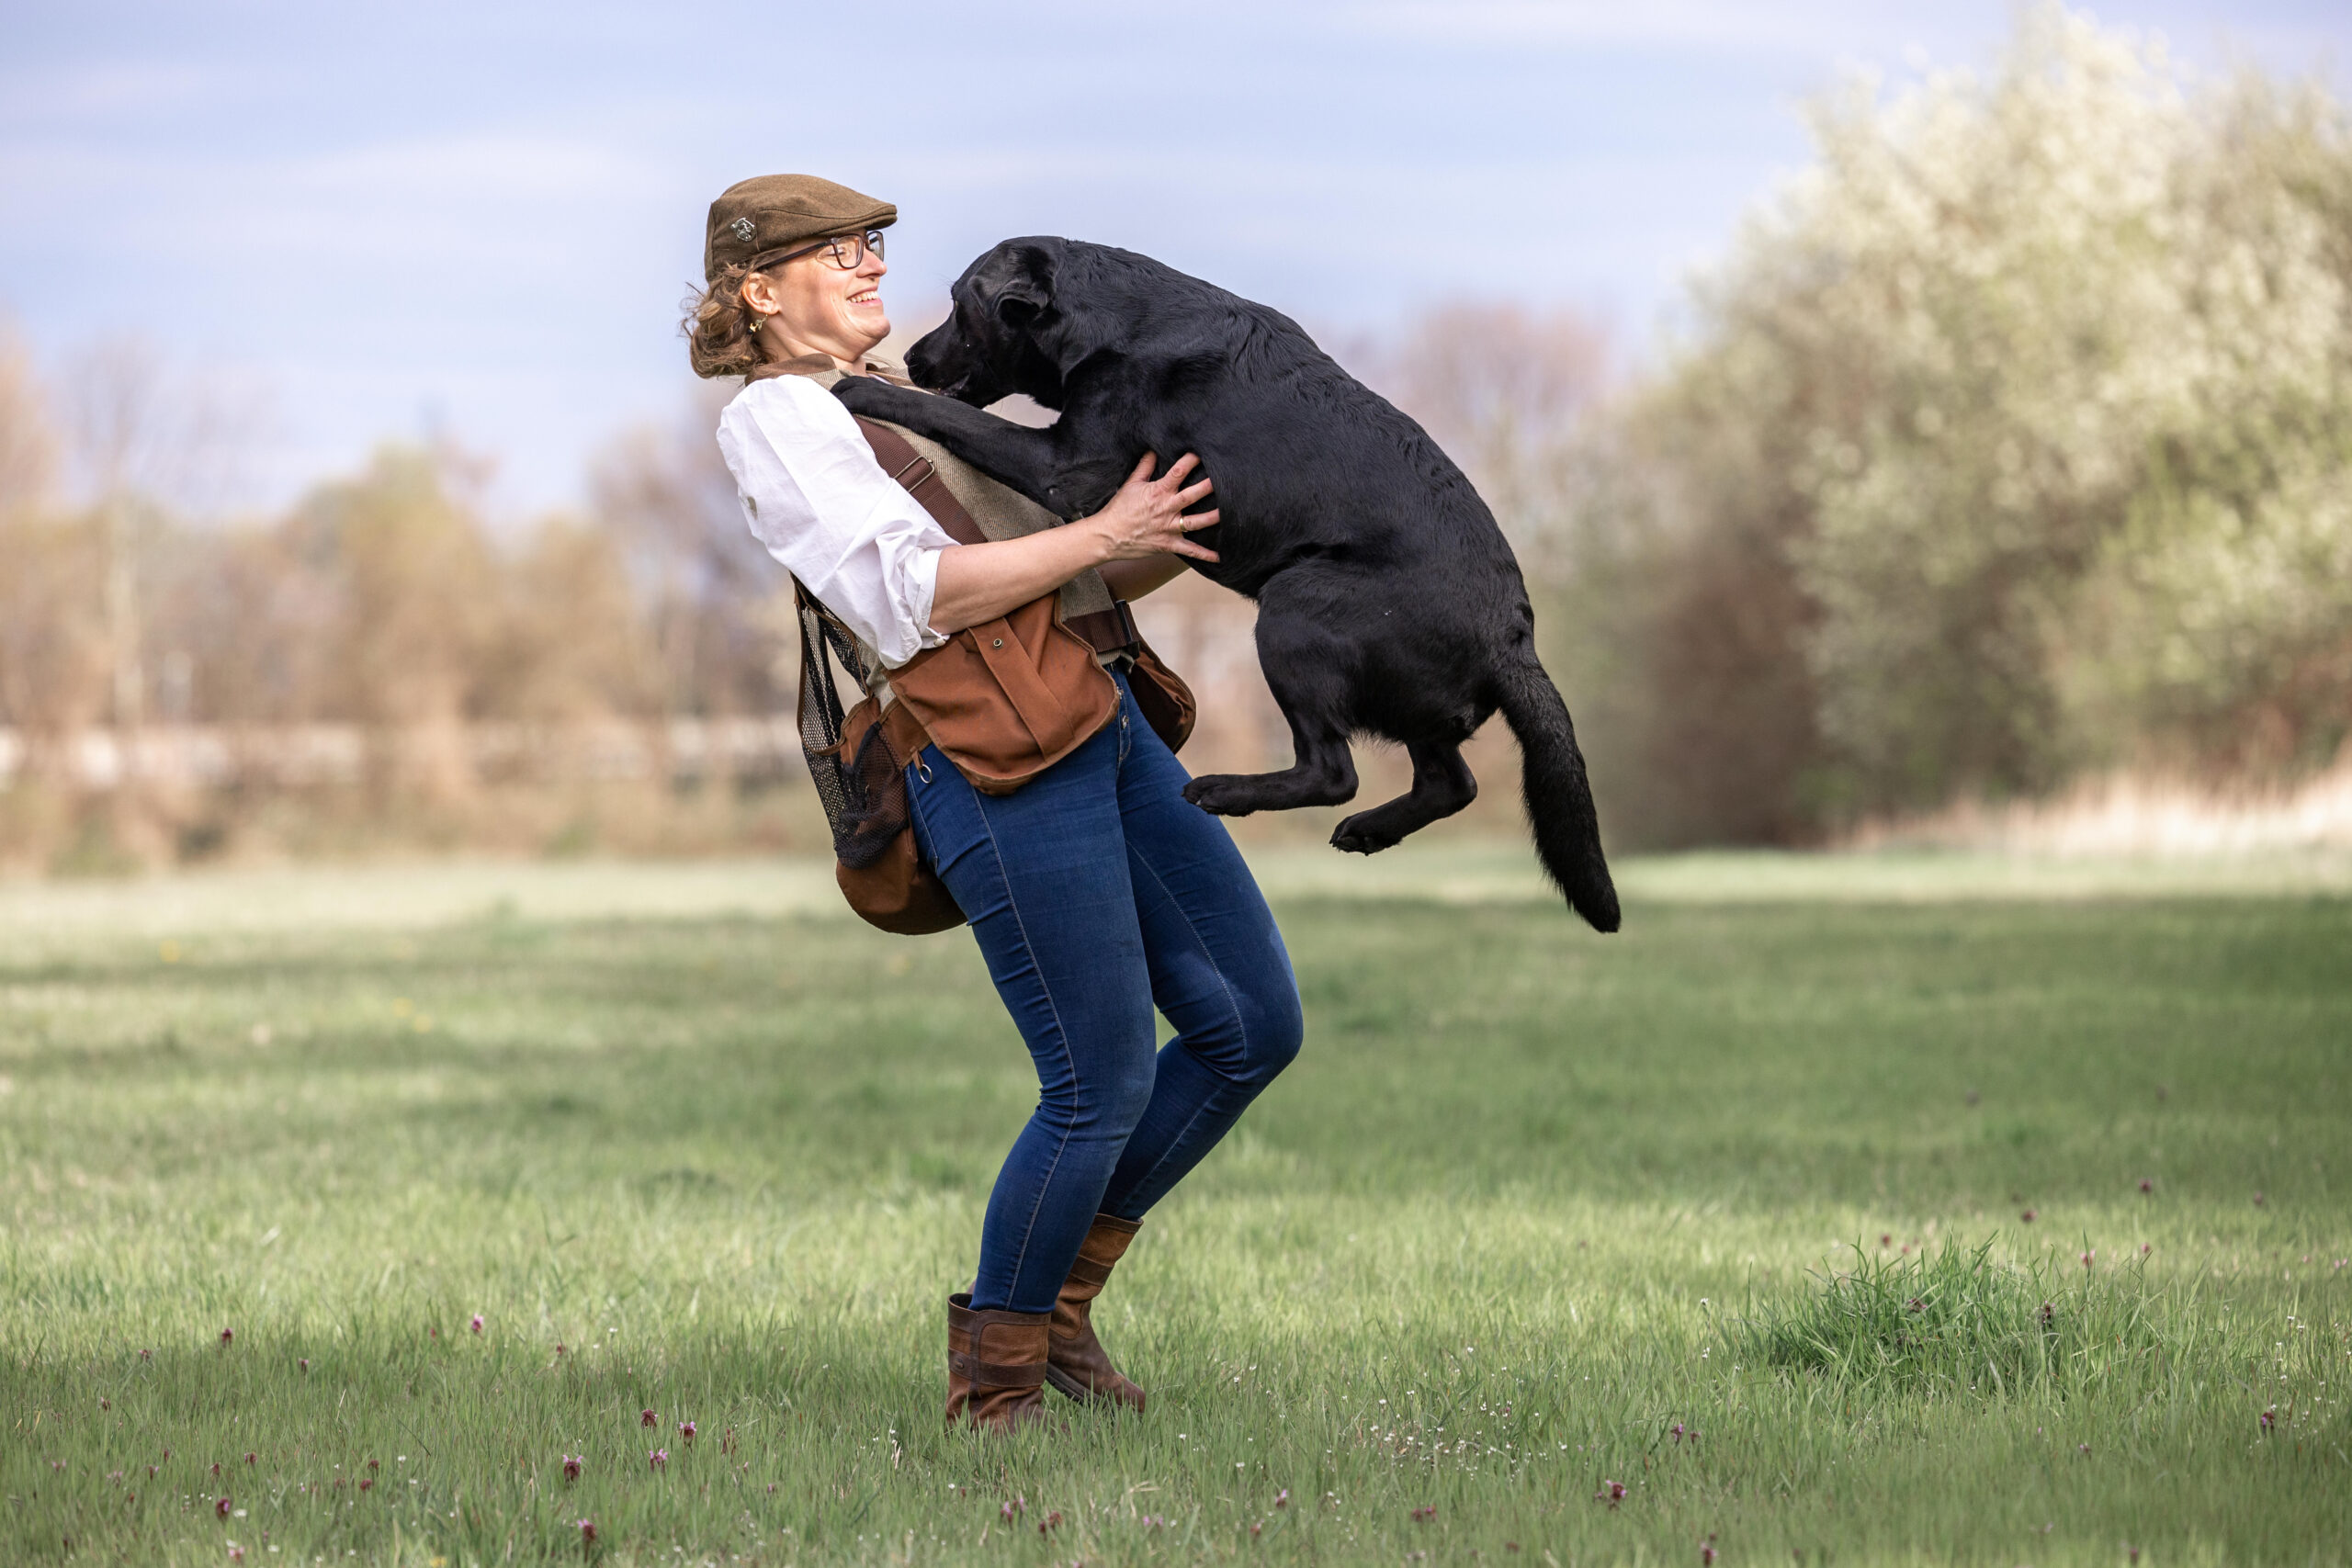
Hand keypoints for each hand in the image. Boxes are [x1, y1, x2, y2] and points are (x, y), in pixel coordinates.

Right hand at [1081, 452, 1219, 563]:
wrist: (1107, 536)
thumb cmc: (1118, 509)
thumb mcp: (1131, 484)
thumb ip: (1145, 466)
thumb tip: (1154, 449)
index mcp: (1158, 492)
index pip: (1178, 472)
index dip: (1191, 461)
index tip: (1203, 452)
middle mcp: (1166, 509)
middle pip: (1192, 495)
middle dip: (1209, 487)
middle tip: (1227, 479)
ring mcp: (1168, 528)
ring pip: (1196, 522)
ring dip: (1213, 517)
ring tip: (1230, 512)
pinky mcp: (1168, 544)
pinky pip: (1189, 551)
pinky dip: (1204, 554)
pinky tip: (1219, 556)